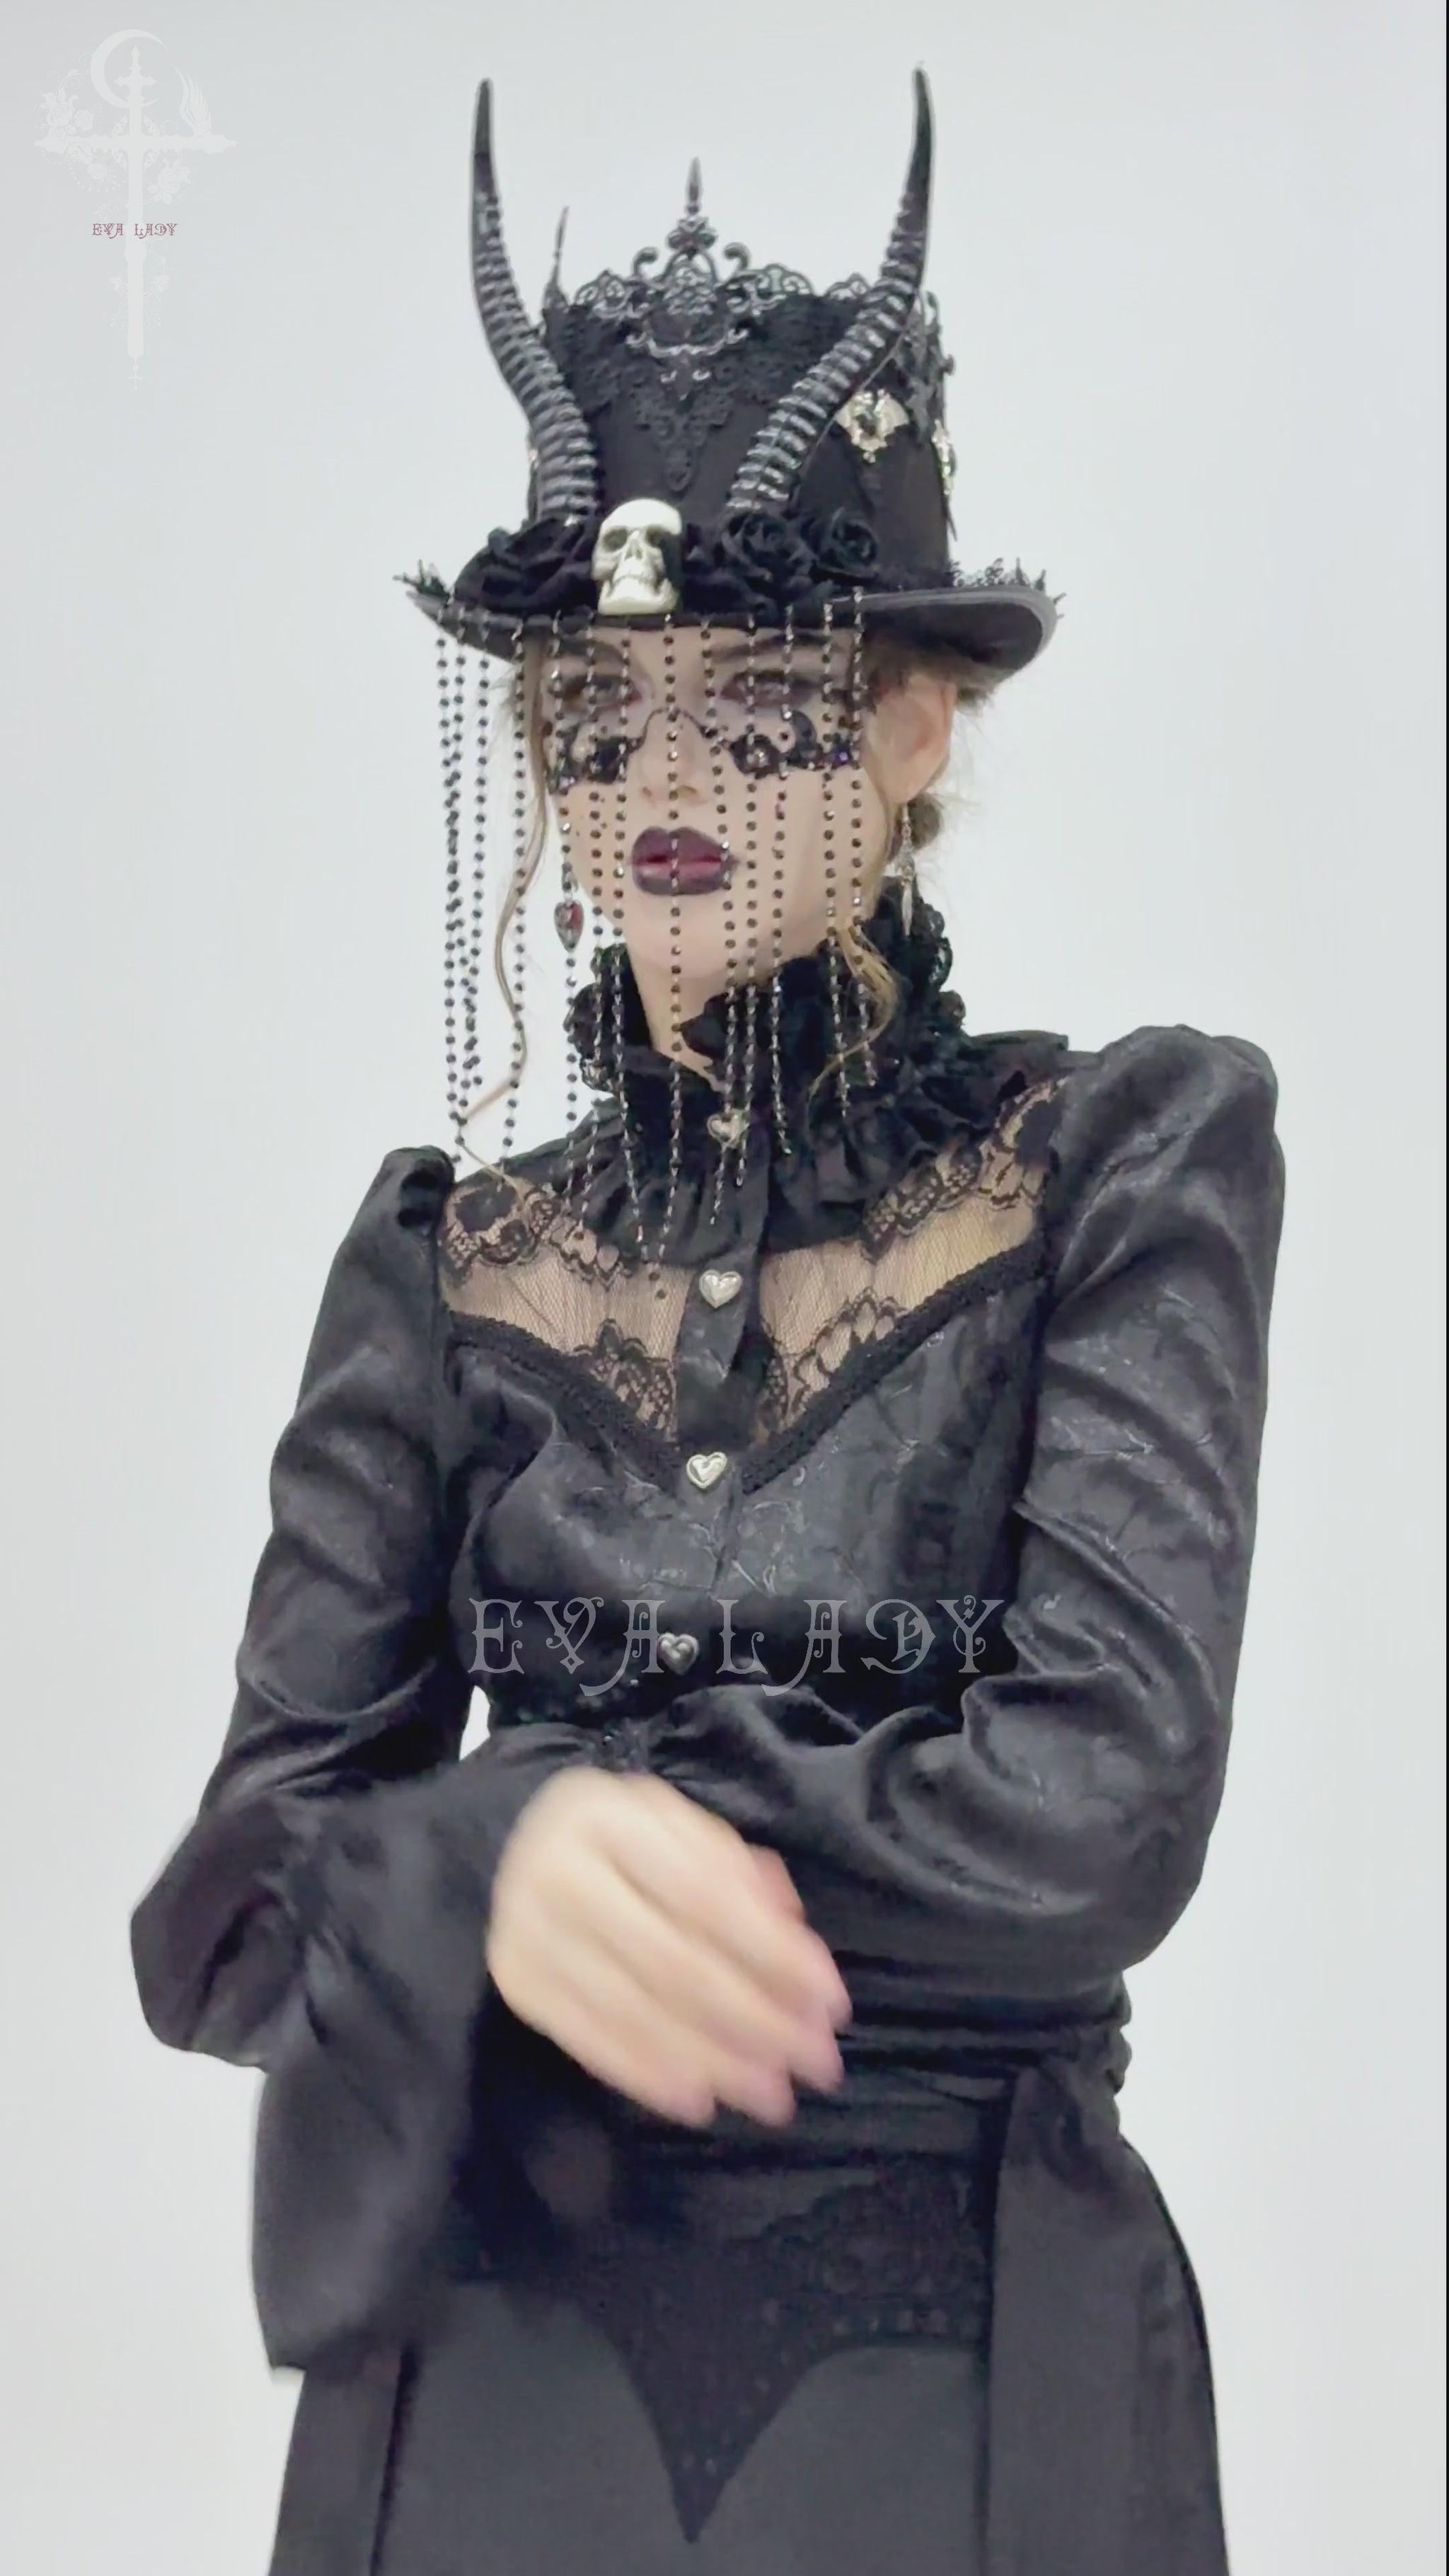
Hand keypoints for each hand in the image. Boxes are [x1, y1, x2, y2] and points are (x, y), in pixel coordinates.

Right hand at [485, 1767, 851, 2127]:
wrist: (524, 1845)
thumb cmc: (626, 1841)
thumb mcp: (681, 1828)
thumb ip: (738, 1873)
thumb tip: (792, 1937)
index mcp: (610, 1816)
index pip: (705, 1895)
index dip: (773, 1953)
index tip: (830, 2002)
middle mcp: (559, 1871)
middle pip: (672, 1961)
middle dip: (755, 2019)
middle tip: (815, 2063)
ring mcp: (529, 1931)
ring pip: (635, 2010)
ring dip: (712, 2059)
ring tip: (771, 2095)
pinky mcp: (517, 1983)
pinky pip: (589, 2041)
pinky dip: (648, 2075)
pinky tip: (700, 2099)